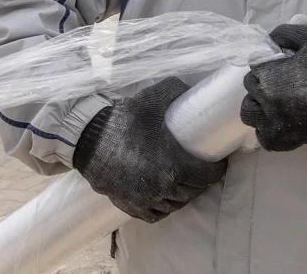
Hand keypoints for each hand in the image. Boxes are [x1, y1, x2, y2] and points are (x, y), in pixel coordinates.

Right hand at [73, 78, 227, 222]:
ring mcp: (144, 200)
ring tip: (185, 181)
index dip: (216, 169)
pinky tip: (166, 196)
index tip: (218, 162)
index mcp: (173, 165)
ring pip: (175, 205)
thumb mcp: (155, 97)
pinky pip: (155, 215)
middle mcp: (161, 188)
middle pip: (193, 191)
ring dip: (184, 195)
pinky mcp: (129, 206)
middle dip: (201, 181)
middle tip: (202, 168)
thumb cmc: (125, 118)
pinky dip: (163, 207)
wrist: (88, 137)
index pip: (207, 176)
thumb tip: (194, 91)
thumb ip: (178, 91)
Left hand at [241, 23, 306, 151]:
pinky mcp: (284, 141)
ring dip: (261, 107)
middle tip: (282, 82)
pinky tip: (284, 118)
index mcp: (268, 77)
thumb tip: (269, 41)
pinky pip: (264, 136)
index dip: (268, 65)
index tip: (282, 66)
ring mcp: (275, 125)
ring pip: (251, 115)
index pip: (253, 69)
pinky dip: (270, 128)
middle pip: (250, 92)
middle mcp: (267, 103)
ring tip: (280, 102)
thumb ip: (283, 33)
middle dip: (263, 85)